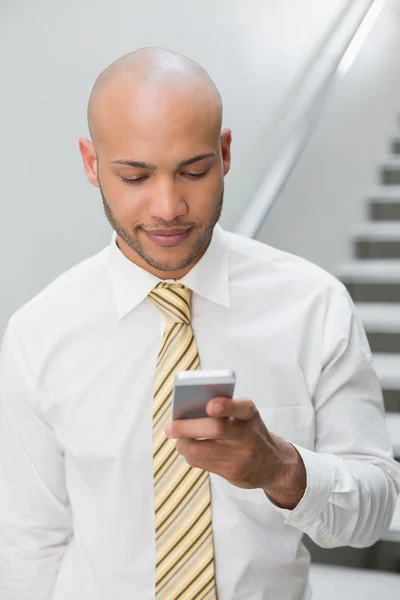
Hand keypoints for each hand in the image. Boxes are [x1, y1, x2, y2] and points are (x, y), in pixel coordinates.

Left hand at [165, 397, 305, 508]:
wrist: (273, 464)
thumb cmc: (250, 432)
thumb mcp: (246, 416)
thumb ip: (223, 410)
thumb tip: (187, 411)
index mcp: (250, 414)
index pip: (241, 408)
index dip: (226, 406)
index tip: (209, 405)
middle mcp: (248, 435)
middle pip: (215, 429)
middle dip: (187, 427)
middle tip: (170, 427)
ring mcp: (240, 456)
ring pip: (201, 450)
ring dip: (182, 443)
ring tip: (176, 437)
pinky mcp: (232, 473)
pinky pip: (201, 463)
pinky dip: (189, 454)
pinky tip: (187, 448)